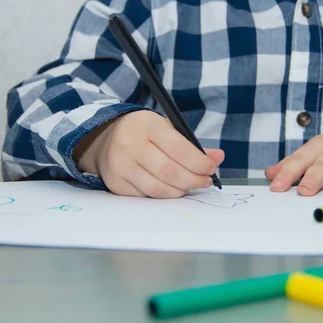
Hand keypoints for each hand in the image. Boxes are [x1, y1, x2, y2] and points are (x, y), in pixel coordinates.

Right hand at [74, 111, 223, 197]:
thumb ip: (191, 144)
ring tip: (190, 185)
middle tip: (205, 181)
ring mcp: (121, 166)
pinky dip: (164, 195)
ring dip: (181, 191)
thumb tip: (218, 157)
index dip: (199, 162)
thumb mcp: (166, 128)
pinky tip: (171, 188)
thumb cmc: (143, 133)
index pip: (179, 149)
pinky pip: (147, 196)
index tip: (211, 168)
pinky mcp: (117, 184)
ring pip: (159, 189)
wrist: (105, 138)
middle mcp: (130, 145)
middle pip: (170, 172)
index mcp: (146, 125)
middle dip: (194, 180)